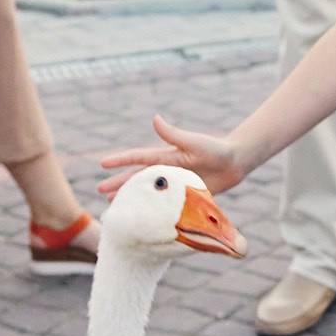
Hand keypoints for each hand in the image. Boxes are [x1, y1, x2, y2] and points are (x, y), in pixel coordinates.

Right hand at [99, 113, 248, 195]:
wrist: (234, 163)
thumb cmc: (215, 149)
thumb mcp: (194, 142)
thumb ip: (174, 134)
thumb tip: (155, 118)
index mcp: (166, 156)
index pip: (139, 158)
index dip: (121, 160)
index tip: (103, 163)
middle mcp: (166, 170)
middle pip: (137, 178)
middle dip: (118, 183)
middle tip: (100, 190)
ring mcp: (173, 185)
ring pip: (147, 192)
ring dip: (131, 197)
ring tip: (113, 204)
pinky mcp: (183, 198)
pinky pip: (163, 205)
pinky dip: (151, 210)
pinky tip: (142, 217)